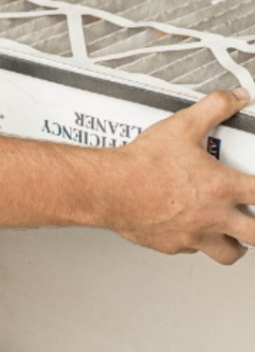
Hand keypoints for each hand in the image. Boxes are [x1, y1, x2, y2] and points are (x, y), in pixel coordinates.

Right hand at [105, 88, 254, 263]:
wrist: (111, 187)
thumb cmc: (143, 164)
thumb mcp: (182, 125)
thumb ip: (214, 108)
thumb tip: (235, 97)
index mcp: (221, 187)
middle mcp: (212, 216)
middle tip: (254, 216)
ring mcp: (194, 235)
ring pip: (229, 253)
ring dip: (235, 243)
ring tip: (232, 231)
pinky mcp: (173, 244)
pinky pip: (193, 249)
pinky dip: (196, 241)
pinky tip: (189, 226)